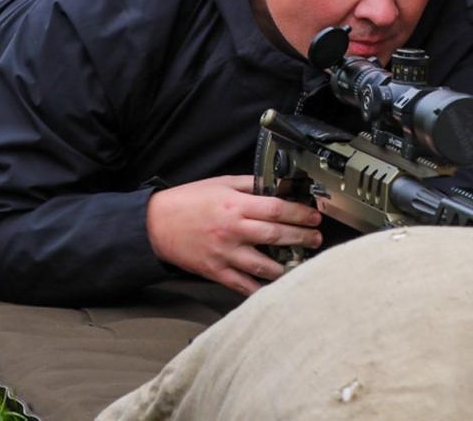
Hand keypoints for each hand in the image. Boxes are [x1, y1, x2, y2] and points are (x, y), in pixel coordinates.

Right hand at [145, 175, 322, 295]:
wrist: (155, 225)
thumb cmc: (188, 201)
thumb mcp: (221, 183)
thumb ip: (249, 185)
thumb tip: (276, 186)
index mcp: (235, 205)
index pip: (276, 209)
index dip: (299, 213)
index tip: (314, 216)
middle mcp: (233, 230)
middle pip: (276, 235)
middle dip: (301, 237)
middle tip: (316, 238)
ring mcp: (225, 254)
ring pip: (263, 265)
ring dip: (286, 266)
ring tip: (301, 263)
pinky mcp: (216, 271)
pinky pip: (243, 285)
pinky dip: (260, 289)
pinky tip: (275, 288)